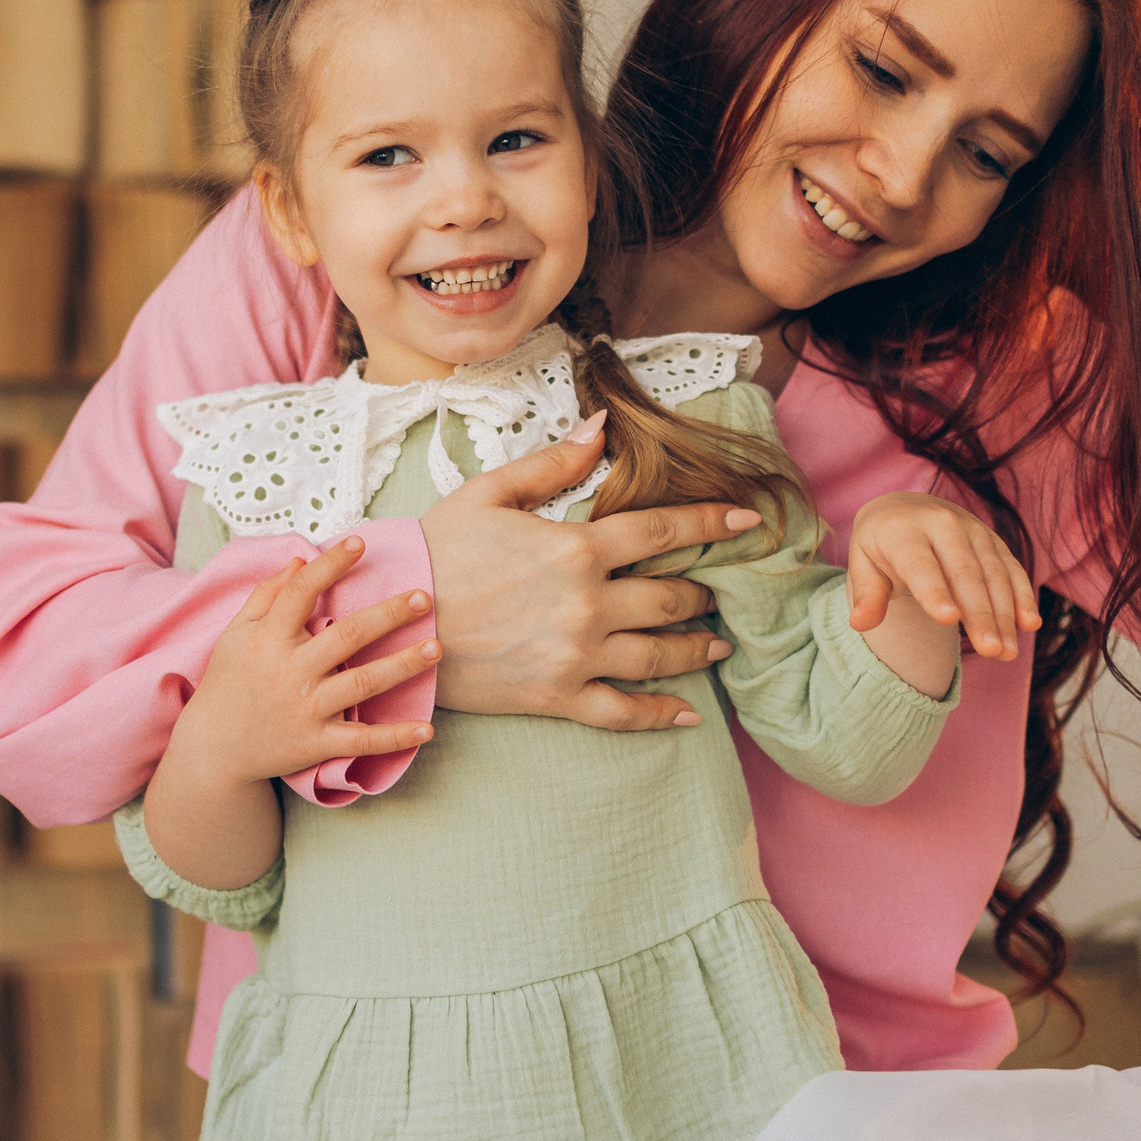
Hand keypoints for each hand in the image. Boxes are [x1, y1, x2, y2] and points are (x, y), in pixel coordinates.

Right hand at [171, 539, 440, 786]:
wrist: (213, 750)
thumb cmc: (229, 683)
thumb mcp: (236, 634)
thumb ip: (266, 595)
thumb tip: (300, 559)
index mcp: (269, 639)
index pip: (300, 593)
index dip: (329, 566)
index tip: (360, 543)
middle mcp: (290, 671)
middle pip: (347, 636)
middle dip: (388, 615)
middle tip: (425, 597)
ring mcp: (306, 709)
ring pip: (362, 683)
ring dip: (403, 666)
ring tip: (436, 647)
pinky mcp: (317, 744)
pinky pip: (362, 741)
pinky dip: (395, 738)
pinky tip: (427, 730)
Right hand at [416, 410, 765, 730]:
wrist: (391, 618)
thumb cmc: (436, 549)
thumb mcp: (490, 492)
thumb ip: (553, 461)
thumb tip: (604, 425)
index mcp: (574, 547)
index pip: (662, 529)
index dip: (711, 523)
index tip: (749, 521)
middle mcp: (585, 604)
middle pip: (670, 596)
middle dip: (703, 592)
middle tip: (720, 590)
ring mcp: (574, 655)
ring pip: (659, 656)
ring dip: (696, 648)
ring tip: (716, 644)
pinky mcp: (556, 697)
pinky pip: (623, 712)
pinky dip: (662, 715)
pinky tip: (689, 713)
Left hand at [847, 491, 1040, 660]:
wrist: (903, 508)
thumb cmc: (880, 546)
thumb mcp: (863, 565)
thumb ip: (867, 595)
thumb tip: (860, 624)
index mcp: (903, 531)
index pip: (920, 564)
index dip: (934, 591)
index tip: (947, 619)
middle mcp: (942, 524)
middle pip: (964, 573)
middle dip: (980, 613)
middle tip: (990, 650)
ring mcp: (972, 530)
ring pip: (993, 574)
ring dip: (1004, 614)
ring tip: (1007, 651)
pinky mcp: (993, 539)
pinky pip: (1011, 568)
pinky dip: (1022, 595)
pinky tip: (1029, 624)